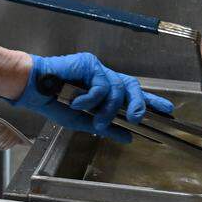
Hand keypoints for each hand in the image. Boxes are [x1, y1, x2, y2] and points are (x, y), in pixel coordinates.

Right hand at [12, 52, 174, 142]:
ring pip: (118, 88)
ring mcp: (96, 70)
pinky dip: (92, 99)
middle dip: (139, 103)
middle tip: (137, 118)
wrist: (33, 89)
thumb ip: (105, 127)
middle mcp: (103, 78)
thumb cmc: (52, 103)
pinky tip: (79, 102)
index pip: (132, 94)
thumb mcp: (83, 121)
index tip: (167, 111)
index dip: (150, 101)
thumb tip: (127, 137)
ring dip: (109, 108)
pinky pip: (101, 85)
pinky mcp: (89, 64)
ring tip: (97, 118)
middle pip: (132, 86)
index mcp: (103, 91)